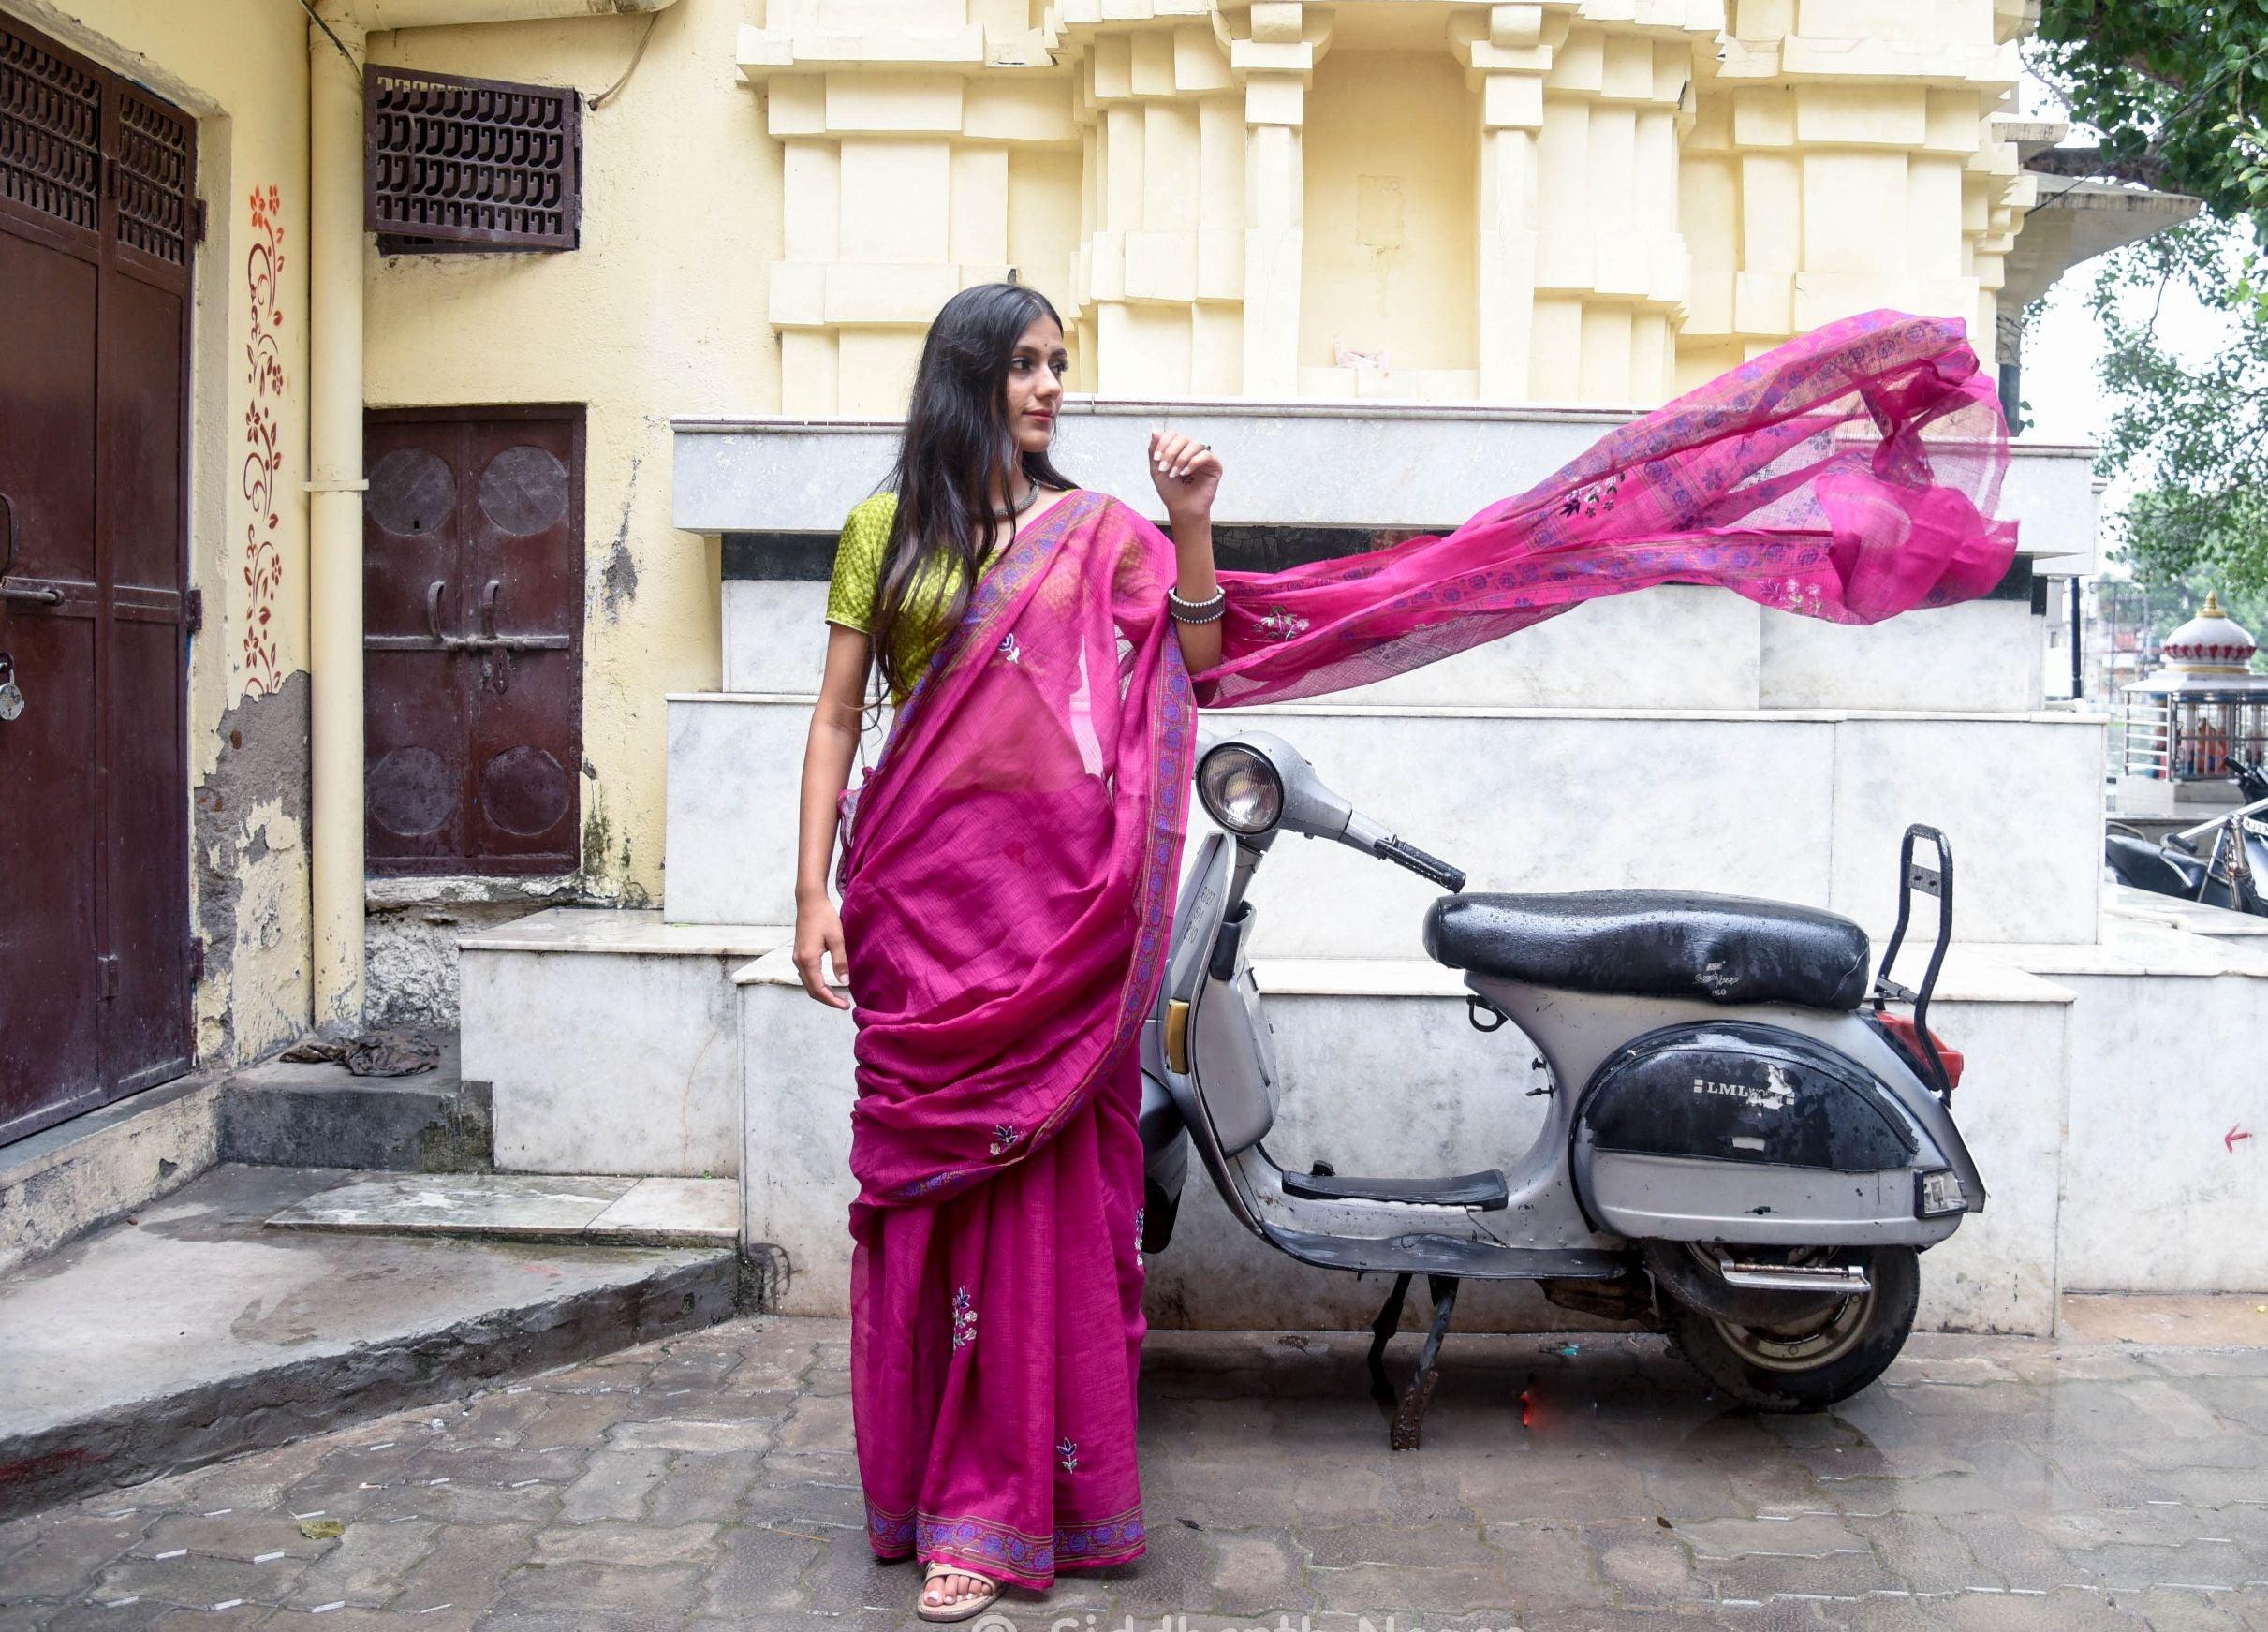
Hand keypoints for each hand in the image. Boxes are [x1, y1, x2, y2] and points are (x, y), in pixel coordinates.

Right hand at [793, 894, 851, 1008]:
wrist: (809, 901)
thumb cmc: (824, 917)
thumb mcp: (837, 938)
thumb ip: (840, 962)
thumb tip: (845, 983)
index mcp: (808, 960)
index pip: (818, 989)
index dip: (831, 1000)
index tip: (845, 1005)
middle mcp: (799, 961)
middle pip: (811, 990)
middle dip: (827, 1000)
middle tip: (844, 1004)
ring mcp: (797, 958)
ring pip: (808, 984)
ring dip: (822, 993)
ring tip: (839, 997)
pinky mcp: (799, 954)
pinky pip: (807, 976)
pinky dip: (817, 984)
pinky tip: (828, 984)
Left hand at [1149, 429, 1220, 522]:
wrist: (1182, 509)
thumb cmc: (1170, 491)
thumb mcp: (1156, 469)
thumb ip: (1154, 450)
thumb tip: (1155, 429)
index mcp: (1179, 448)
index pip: (1173, 434)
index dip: (1163, 443)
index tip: (1156, 459)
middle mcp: (1192, 450)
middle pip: (1182, 438)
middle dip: (1170, 452)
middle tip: (1164, 468)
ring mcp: (1204, 457)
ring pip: (1194, 444)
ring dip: (1181, 459)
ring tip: (1174, 474)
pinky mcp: (1215, 465)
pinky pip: (1206, 455)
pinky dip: (1193, 462)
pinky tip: (1186, 473)